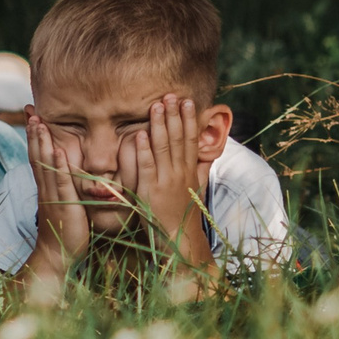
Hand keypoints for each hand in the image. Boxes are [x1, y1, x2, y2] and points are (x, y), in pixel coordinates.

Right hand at [22, 112, 91, 290]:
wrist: (57, 255)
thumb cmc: (64, 231)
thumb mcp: (63, 204)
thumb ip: (64, 188)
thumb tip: (66, 173)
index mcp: (46, 187)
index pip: (37, 155)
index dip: (34, 136)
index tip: (32, 116)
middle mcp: (46, 187)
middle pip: (36, 154)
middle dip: (34, 132)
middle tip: (31, 110)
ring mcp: (53, 195)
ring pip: (45, 164)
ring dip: (42, 142)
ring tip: (38, 122)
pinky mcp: (65, 204)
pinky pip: (61, 182)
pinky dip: (58, 165)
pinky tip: (58, 150)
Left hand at [127, 93, 213, 264]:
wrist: (179, 243)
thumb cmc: (182, 217)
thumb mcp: (191, 190)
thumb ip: (193, 171)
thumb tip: (197, 154)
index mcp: (189, 172)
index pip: (190, 140)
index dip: (188, 120)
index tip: (187, 101)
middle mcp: (180, 174)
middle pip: (178, 139)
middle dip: (174, 115)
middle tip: (172, 94)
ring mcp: (165, 181)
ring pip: (163, 148)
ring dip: (160, 125)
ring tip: (157, 104)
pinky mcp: (150, 191)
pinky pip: (147, 167)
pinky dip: (144, 149)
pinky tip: (141, 133)